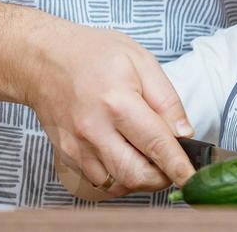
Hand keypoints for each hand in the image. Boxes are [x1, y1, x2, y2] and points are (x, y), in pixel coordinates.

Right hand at [23, 19, 195, 196]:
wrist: (43, 59)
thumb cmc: (93, 53)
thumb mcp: (140, 60)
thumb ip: (166, 99)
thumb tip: (184, 134)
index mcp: (118, 102)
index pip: (156, 144)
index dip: (178, 166)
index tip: (192, 178)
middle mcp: (95, 130)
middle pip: (136, 175)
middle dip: (162, 177)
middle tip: (172, 162)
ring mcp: (78, 147)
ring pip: (118, 184)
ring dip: (141, 178)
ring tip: (148, 155)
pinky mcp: (68, 156)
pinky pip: (100, 181)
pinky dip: (119, 177)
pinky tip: (126, 155)